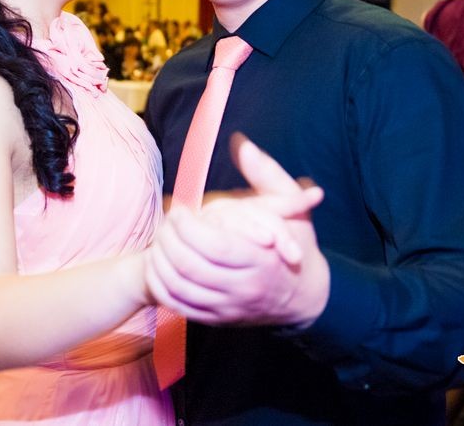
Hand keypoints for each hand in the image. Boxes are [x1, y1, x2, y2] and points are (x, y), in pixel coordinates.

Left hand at [145, 134, 329, 326]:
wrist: (305, 297)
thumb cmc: (297, 244)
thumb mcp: (290, 207)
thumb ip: (266, 174)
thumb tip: (241, 144)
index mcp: (262, 260)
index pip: (216, 246)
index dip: (189, 227)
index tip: (179, 209)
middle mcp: (245, 288)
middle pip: (192, 267)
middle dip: (169, 241)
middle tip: (165, 222)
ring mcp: (230, 307)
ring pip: (181, 289)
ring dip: (160, 262)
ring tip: (159, 239)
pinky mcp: (218, 319)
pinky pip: (179, 307)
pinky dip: (162, 286)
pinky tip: (158, 265)